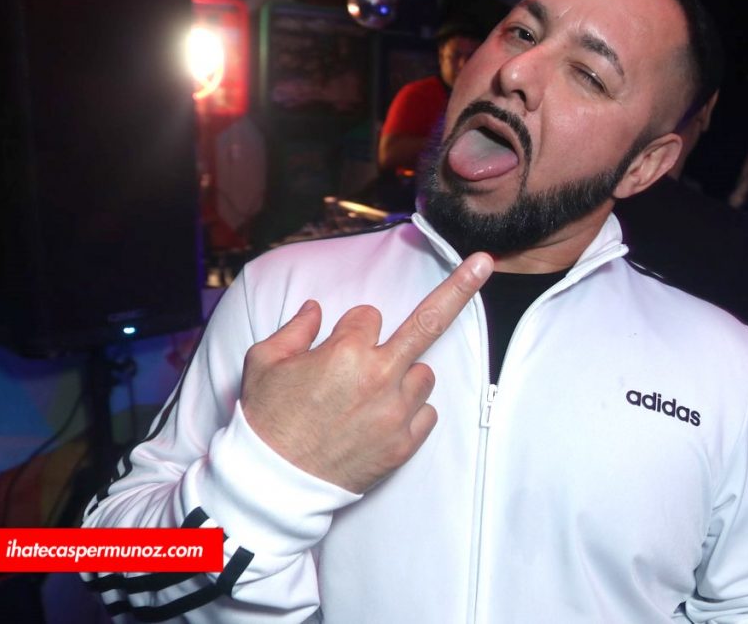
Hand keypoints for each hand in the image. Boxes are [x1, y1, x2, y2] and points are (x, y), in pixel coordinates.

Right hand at [240, 253, 493, 492]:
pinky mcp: (404, 443)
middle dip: (460, 288)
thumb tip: (316, 308)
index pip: (368, 316)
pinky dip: (411, 411)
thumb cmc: (267, 419)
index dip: (351, 328)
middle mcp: (379, 376)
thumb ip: (295, 328)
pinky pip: (427, 413)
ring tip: (372, 395)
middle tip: (483, 264)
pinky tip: (382, 419)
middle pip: (429, 322)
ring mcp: (396, 411)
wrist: (275, 484)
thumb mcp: (263, 362)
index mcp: (345, 351)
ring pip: (424, 372)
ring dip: (406, 374)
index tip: (337, 342)